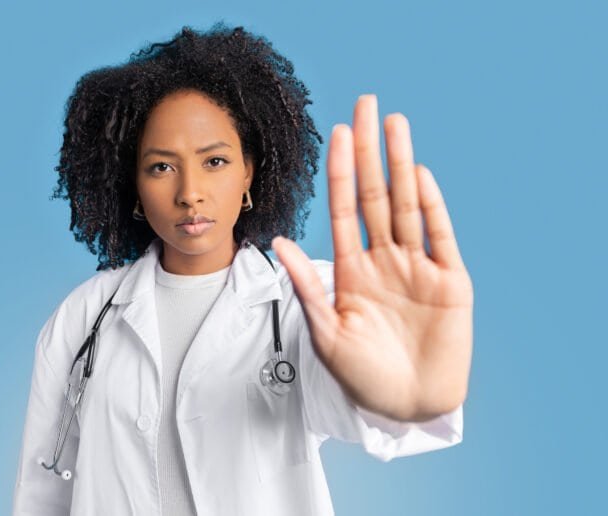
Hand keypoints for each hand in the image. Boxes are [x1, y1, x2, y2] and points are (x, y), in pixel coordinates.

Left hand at [272, 94, 472, 422]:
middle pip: (376, 194)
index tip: (336, 134)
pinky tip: (419, 173)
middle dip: (370, 151)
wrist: (406, 408)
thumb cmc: (362, 377)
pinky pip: (440, 236)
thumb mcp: (325, 332)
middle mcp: (384, 260)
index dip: (341, 172)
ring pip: (408, 204)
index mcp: (352, 270)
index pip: (344, 209)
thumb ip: (304, 285)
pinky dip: (432, 205)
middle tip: (366, 104)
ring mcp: (417, 267)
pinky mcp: (450, 282)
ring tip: (394, 123)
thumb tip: (277, 241)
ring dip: (401, 163)